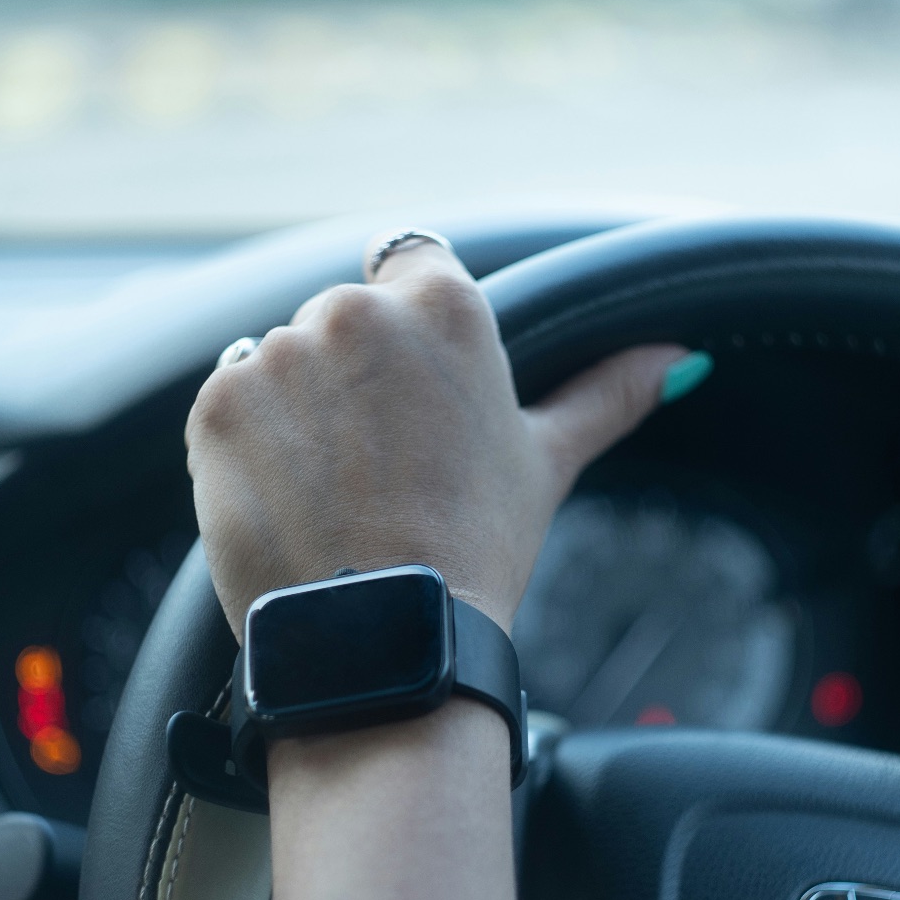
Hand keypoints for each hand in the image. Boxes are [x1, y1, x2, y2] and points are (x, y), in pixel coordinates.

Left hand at [185, 230, 708, 637]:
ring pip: (281, 364)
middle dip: (351, 381)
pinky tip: (288, 499)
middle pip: (341, 320)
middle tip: (378, 467)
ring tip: (333, 492)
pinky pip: (230, 407)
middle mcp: (356, 310)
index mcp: (443, 304)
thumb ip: (606, 394)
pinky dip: (248, 448)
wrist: (388, 636)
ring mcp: (279, 353)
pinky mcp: (220, 403)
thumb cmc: (475, 548)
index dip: (406, 332)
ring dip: (296, 414)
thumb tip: (679, 360)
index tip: (407, 391)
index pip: (408, 263)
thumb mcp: (546, 459)